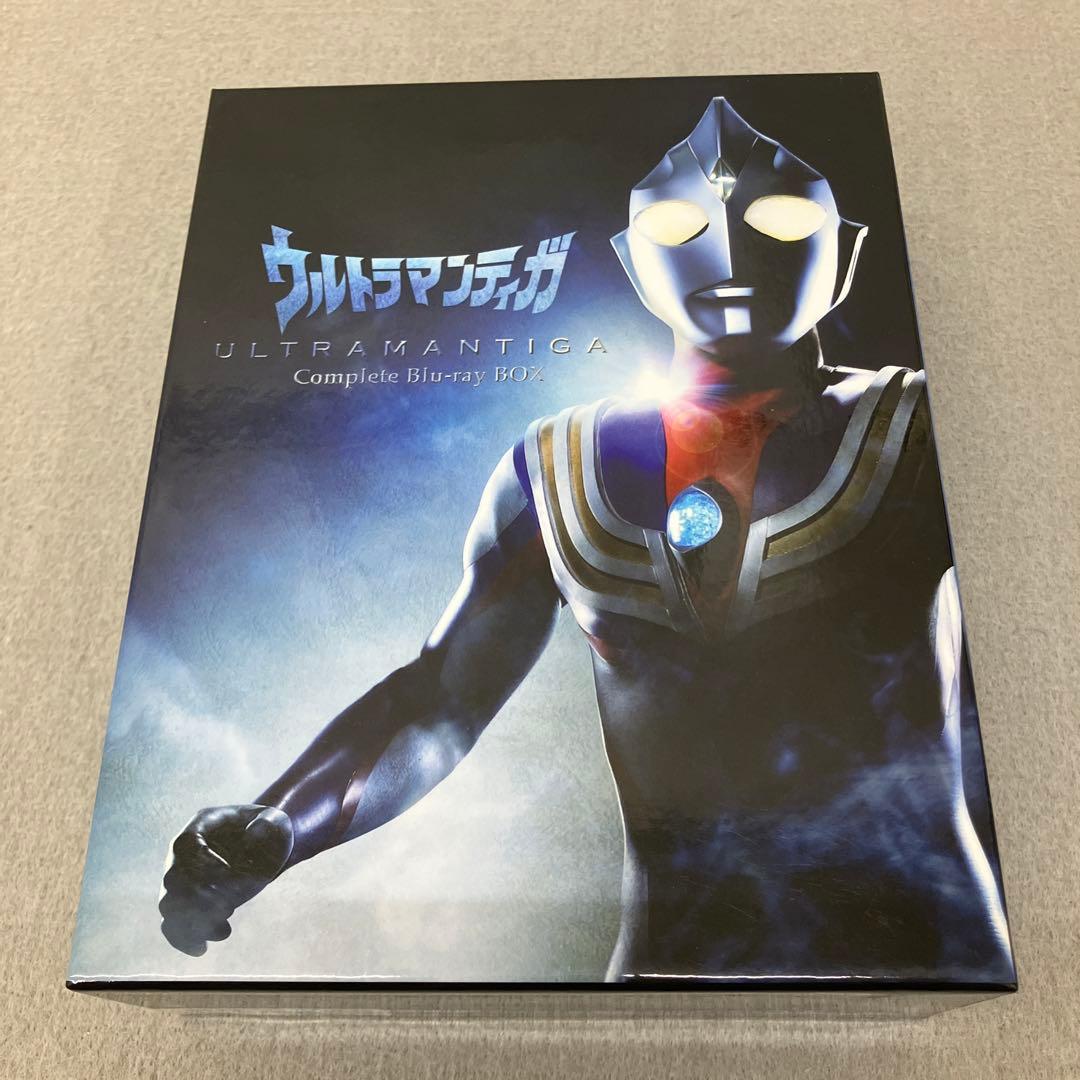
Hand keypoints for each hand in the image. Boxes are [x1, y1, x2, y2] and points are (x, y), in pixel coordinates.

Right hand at [159, 804, 292, 956]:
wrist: (267, 847)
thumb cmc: (271, 830)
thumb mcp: (275, 821)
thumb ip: (268, 824)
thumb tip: (255, 834)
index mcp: (200, 825)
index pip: (185, 846)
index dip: (204, 863)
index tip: (231, 874)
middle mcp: (183, 852)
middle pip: (172, 879)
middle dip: (201, 897)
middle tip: (230, 905)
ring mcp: (182, 878)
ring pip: (169, 905)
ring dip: (194, 921)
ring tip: (224, 928)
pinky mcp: (188, 902)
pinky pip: (171, 924)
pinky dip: (183, 938)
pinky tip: (203, 948)